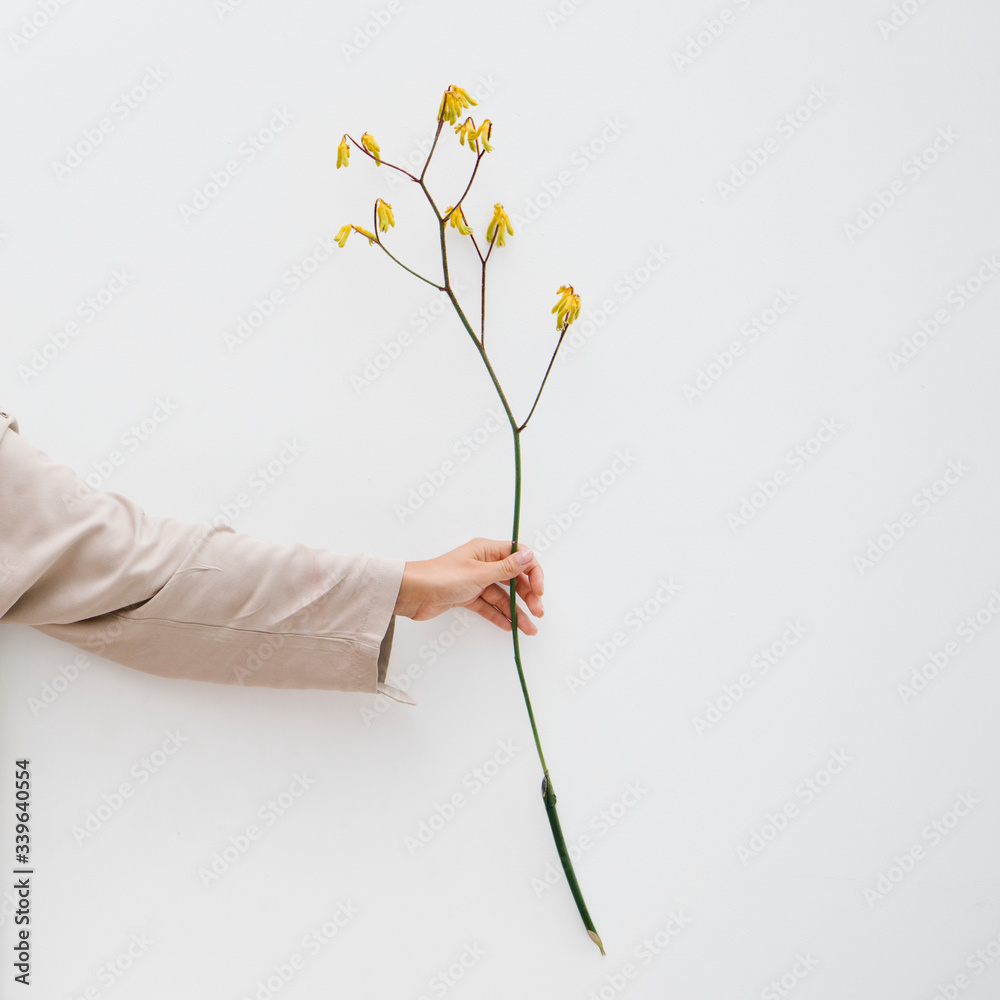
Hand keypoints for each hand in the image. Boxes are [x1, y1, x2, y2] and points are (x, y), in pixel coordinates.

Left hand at [393, 537, 544, 634]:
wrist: (412, 594)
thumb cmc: (441, 577)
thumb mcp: (479, 573)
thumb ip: (507, 568)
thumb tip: (529, 555)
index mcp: (486, 550)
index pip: (519, 556)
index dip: (532, 572)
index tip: (539, 590)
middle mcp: (483, 563)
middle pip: (513, 578)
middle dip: (528, 596)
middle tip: (538, 613)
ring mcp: (475, 581)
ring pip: (502, 596)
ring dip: (516, 611)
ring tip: (528, 629)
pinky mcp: (466, 596)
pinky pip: (488, 606)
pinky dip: (499, 616)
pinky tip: (510, 627)